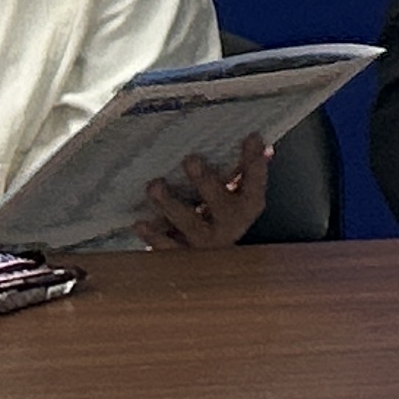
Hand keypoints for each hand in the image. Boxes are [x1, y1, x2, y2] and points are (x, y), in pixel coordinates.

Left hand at [136, 136, 267, 252]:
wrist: (207, 261)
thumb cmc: (220, 215)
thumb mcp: (237, 194)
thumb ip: (245, 170)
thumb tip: (257, 139)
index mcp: (247, 207)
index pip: (255, 182)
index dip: (255, 162)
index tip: (251, 137)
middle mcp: (230, 226)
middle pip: (220, 204)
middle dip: (205, 181)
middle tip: (191, 159)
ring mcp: (205, 242)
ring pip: (189, 224)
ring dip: (170, 204)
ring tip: (155, 186)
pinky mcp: (181, 254)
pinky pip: (167, 246)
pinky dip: (153, 235)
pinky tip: (140, 223)